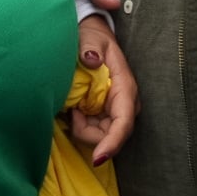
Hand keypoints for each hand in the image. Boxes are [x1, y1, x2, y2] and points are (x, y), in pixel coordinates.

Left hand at [71, 14, 137, 164]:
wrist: (91, 37)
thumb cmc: (92, 37)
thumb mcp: (90, 37)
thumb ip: (90, 48)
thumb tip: (92, 60)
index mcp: (124, 86)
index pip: (123, 122)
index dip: (112, 143)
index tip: (97, 158)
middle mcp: (124, 102)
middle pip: (111, 135)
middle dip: (89, 133)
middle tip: (72, 112)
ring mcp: (115, 110)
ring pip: (102, 136)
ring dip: (84, 128)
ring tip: (73, 106)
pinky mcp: (105, 113)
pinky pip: (94, 130)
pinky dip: (82, 125)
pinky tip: (75, 109)